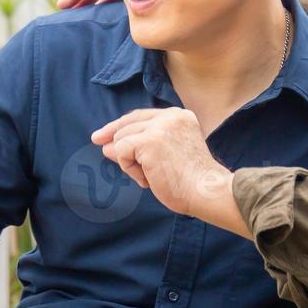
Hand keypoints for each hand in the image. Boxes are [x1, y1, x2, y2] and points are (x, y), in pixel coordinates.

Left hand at [93, 108, 239, 229]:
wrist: (206, 191)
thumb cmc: (191, 182)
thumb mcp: (168, 156)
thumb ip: (142, 146)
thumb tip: (106, 146)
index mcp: (180, 116)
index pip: (141, 116)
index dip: (120, 125)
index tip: (102, 134)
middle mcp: (170, 116)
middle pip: (128, 125)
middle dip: (117, 143)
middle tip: (101, 147)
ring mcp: (160, 127)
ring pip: (123, 139)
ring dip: (130, 163)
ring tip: (150, 177)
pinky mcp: (149, 141)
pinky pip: (122, 152)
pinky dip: (129, 169)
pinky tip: (147, 179)